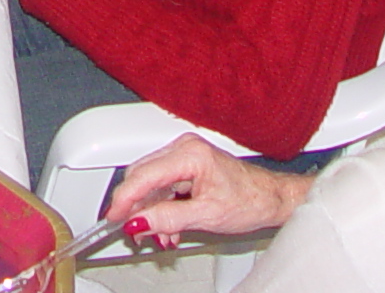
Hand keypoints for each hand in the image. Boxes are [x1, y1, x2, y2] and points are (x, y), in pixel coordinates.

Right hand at [106, 131, 309, 239]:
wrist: (270, 198)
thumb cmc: (250, 201)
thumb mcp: (206, 216)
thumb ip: (167, 219)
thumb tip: (137, 222)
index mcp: (190, 154)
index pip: (143, 175)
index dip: (125, 199)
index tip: (114, 219)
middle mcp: (184, 149)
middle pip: (142, 177)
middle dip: (137, 208)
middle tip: (137, 233)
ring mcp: (184, 155)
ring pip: (150, 183)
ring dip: (150, 211)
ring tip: (160, 236)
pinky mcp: (186, 165)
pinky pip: (161, 185)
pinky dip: (160, 207)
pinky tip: (167, 227)